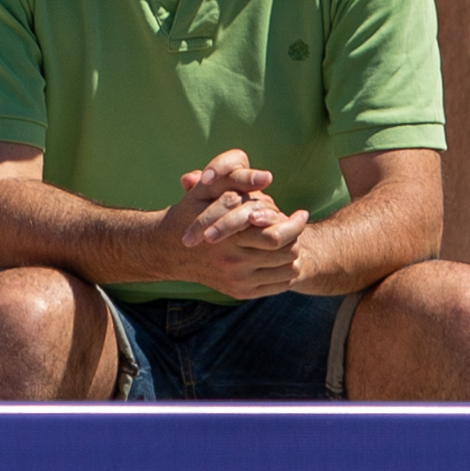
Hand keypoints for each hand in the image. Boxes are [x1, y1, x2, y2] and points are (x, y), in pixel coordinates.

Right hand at [153, 150, 306, 300]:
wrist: (168, 250)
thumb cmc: (190, 213)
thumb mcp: (205, 190)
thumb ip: (234, 179)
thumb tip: (266, 177)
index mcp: (228, 239)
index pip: (276, 236)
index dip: (295, 224)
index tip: (301, 213)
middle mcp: (233, 264)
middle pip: (286, 254)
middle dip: (297, 237)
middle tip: (298, 224)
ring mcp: (238, 282)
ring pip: (286, 270)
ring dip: (293, 254)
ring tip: (289, 240)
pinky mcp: (240, 293)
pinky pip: (278, 285)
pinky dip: (284, 270)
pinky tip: (279, 256)